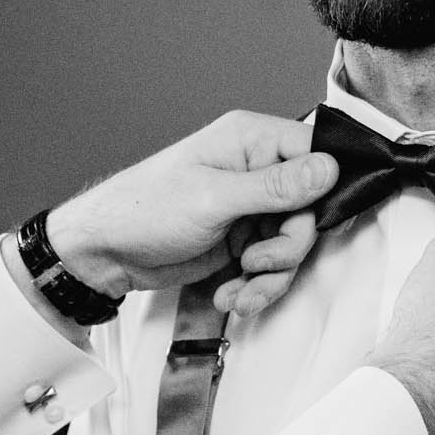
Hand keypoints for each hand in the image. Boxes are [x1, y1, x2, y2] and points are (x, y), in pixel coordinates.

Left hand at [44, 112, 338, 317]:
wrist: (106, 252)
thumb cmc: (144, 210)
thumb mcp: (213, 199)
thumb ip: (275, 187)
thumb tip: (328, 168)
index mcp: (250, 140)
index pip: (315, 153)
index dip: (322, 191)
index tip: (308, 222)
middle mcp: (255, 170)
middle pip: (309, 209)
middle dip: (288, 248)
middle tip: (259, 264)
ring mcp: (250, 207)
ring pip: (291, 244)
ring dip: (270, 276)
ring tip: (241, 291)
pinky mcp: (242, 238)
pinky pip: (271, 266)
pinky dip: (255, 286)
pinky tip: (230, 294)